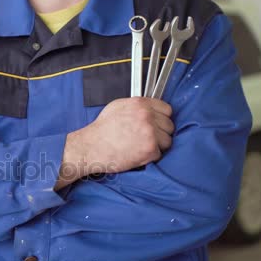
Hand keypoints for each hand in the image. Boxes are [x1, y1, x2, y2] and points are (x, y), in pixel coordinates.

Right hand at [56, 98, 174, 189]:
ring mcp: (150, 133)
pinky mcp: (150, 149)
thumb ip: (136, 106)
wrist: (91, 147)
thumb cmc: (101, 129)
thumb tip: (149, 109)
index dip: (162, 118)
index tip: (157, 124)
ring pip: (167, 141)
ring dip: (157, 146)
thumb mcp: (117, 107)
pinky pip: (159, 154)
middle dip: (160, 133)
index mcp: (140, 104)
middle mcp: (147, 116)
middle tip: (146, 138)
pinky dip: (149, 157)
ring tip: (141, 146)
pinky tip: (136, 153)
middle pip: (169, 126)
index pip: (167, 109)